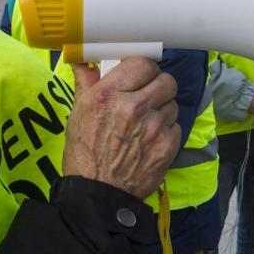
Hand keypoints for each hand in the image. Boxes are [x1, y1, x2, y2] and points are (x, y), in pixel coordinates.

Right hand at [64, 58, 180, 200]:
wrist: (98, 194)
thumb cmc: (85, 153)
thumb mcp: (78, 113)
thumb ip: (86, 82)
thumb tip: (82, 58)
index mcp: (109, 95)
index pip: (143, 64)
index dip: (143, 69)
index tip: (139, 76)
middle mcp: (134, 107)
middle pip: (166, 80)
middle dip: (158, 86)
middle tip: (148, 96)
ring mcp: (154, 127)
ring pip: (173, 103)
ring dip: (163, 109)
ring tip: (147, 121)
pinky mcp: (167, 145)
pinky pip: (176, 125)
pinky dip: (167, 130)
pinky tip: (151, 138)